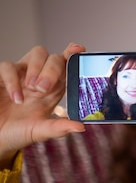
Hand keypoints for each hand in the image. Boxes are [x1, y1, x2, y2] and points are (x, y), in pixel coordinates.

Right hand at [0, 44, 85, 166]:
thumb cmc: (19, 132)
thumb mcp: (40, 131)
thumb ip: (58, 128)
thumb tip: (81, 126)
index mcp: (54, 89)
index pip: (67, 67)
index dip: (73, 55)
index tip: (79, 50)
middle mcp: (40, 78)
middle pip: (53, 58)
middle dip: (53, 69)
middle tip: (44, 88)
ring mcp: (22, 75)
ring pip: (36, 54)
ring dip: (37, 68)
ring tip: (33, 89)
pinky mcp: (2, 76)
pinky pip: (8, 66)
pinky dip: (13, 80)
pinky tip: (16, 97)